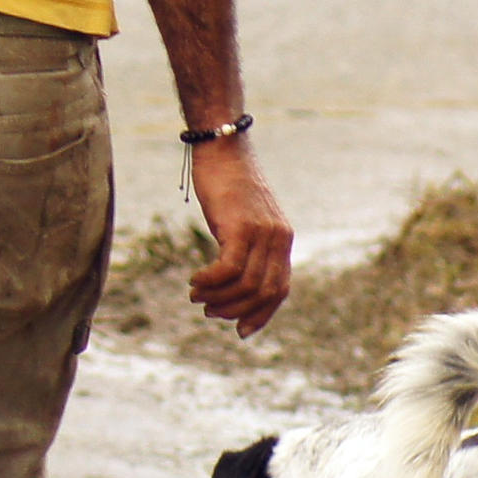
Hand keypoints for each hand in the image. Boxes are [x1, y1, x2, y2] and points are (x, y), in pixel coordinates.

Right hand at [184, 136, 291, 335]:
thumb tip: (236, 278)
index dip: (261, 314)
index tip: (240, 330)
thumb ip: (249, 245)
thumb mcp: (245, 218)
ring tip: (196, 297)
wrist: (222, 147)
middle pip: (263, 292)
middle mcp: (278, 238)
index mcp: (283, 239)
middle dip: (236, 310)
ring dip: (218, 298)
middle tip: (209, 311)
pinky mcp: (241, 226)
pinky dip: (210, 282)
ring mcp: (262, 232)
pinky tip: (194, 281)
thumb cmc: (228, 181)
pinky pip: (228, 269)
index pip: (280, 289)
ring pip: (245, 284)